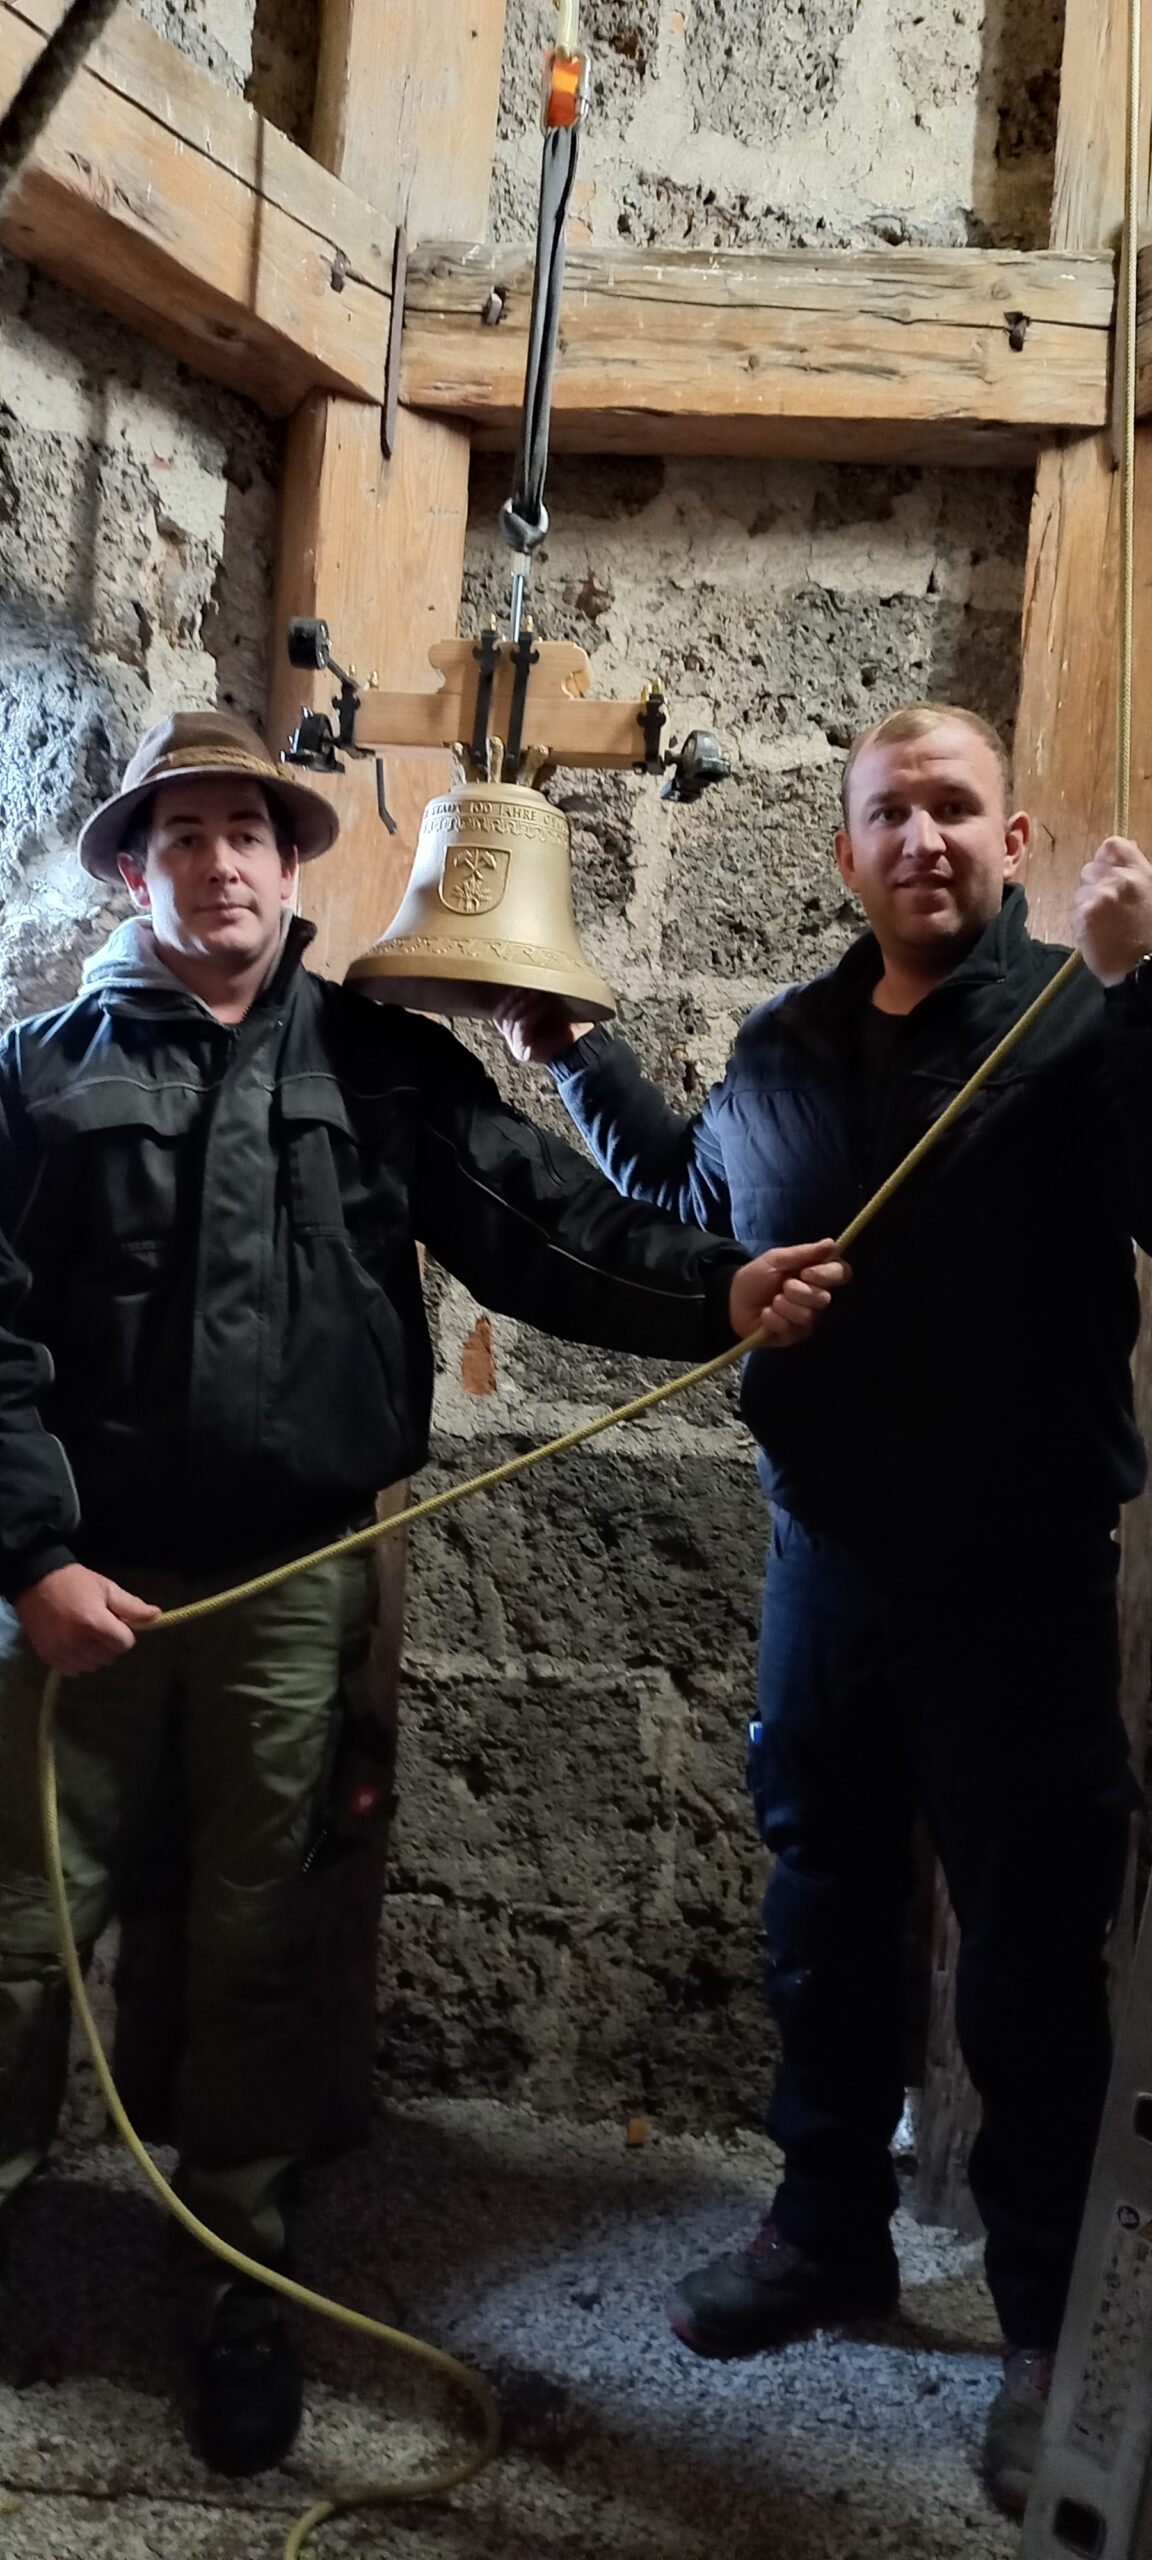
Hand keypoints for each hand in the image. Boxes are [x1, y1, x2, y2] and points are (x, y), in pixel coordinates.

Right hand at [17, 1564, 160, 1674]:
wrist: (35, 1582)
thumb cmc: (75, 1582)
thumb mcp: (106, 1588)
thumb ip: (131, 1605)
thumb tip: (157, 1615)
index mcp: (95, 1623)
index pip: (125, 1644)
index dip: (124, 1633)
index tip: (116, 1622)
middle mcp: (78, 1642)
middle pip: (110, 1657)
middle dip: (110, 1643)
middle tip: (99, 1626)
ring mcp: (62, 1652)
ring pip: (93, 1666)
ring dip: (94, 1654)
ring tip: (85, 1635)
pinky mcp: (49, 1658)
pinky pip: (74, 1671)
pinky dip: (77, 1661)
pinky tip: (73, 1644)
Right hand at [495, 992, 593, 1064]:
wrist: (578, 1050)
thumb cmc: (564, 1030)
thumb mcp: (547, 1010)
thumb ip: (535, 1000)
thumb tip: (532, 973)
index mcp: (514, 1030)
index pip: (501, 1012)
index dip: (508, 998)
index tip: (520, 983)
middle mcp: (512, 1040)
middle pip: (502, 1015)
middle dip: (514, 998)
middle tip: (528, 986)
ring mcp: (516, 1046)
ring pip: (510, 1020)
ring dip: (523, 1003)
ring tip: (536, 993)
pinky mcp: (523, 1051)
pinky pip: (521, 1027)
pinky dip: (530, 1013)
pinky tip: (542, 1005)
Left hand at [729, 1239, 849, 1347]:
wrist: (732, 1299)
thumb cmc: (756, 1277)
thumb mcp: (777, 1259)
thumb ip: (805, 1253)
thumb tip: (832, 1244)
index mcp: (816, 1276)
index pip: (841, 1273)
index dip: (828, 1274)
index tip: (807, 1273)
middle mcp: (816, 1298)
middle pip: (824, 1298)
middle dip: (798, 1291)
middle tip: (782, 1287)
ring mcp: (807, 1319)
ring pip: (807, 1315)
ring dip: (783, 1305)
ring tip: (771, 1302)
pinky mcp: (794, 1336)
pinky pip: (791, 1329)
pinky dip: (772, 1319)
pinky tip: (765, 1316)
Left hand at [1073, 837, 1151, 985]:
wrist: (1145, 969)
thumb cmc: (1151, 937)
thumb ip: (1137, 873)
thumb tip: (1121, 852)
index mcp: (1141, 872)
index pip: (1112, 846)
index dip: (1105, 860)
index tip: (1107, 877)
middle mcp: (1122, 879)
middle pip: (1089, 870)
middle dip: (1094, 887)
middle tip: (1108, 911)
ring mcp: (1102, 895)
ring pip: (1080, 893)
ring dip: (1086, 907)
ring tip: (1104, 927)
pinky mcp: (1086, 914)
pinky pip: (1074, 912)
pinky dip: (1081, 925)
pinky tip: (1097, 937)